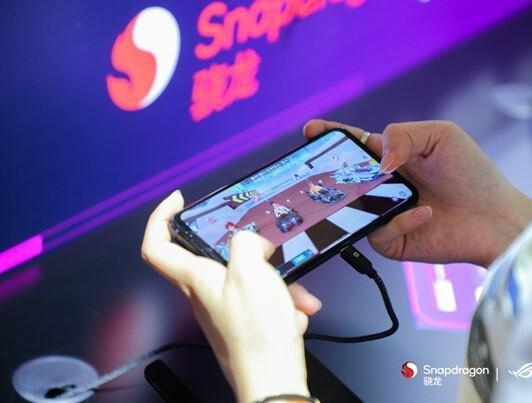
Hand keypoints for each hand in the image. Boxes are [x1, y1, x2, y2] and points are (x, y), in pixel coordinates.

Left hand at [142, 191, 316, 401]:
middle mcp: (205, 293)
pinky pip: (263, 299)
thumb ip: (246, 243)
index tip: (177, 200)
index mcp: (196, 278)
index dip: (160, 217)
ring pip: (249, 278)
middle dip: (249, 250)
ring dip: (276, 281)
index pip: (157, 245)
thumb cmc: (256, 334)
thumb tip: (252, 242)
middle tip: (266, 247)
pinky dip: (283, 301)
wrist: (274, 382)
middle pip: (215, 257)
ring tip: (296, 295)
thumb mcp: (252, 272)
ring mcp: (224, 309)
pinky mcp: (244, 322)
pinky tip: (297, 311)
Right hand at [304, 119, 531, 266]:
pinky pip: (377, 233)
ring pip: (352, 209)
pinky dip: (399, 222)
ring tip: (389, 192)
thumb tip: (378, 162)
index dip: (330, 138)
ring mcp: (385, 213)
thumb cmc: (473, 173)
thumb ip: (403, 135)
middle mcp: (383, 186)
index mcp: (391, 156)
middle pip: (343, 179)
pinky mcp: (393, 240)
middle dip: (330, 175)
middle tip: (328, 171)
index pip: (352, 146)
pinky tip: (424, 212)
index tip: (311, 132)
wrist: (495, 217)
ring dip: (366, 200)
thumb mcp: (441, 136)